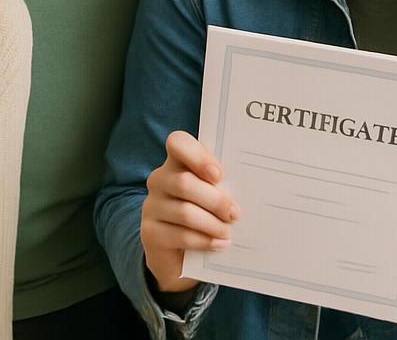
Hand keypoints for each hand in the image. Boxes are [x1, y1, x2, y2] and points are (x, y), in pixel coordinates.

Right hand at [141, 131, 238, 296]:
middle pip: (185, 183)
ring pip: (184, 212)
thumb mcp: (214, 195)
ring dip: (212, 224)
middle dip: (215, 201)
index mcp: (177, 162)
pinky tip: (218, 244)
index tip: (219, 175)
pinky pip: (181, 236)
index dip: (198, 156)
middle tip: (235, 214)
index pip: (178, 142)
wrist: (181, 253)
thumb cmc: (205, 215)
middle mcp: (159, 180)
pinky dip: (204, 241)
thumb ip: (222, 187)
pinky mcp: (150, 233)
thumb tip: (246, 192)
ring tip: (228, 233)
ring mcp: (151, 206)